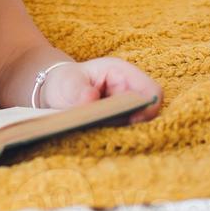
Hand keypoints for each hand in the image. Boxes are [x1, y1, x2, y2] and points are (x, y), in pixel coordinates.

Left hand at [40, 57, 162, 124]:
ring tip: (97, 131)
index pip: (152, 91)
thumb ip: (77, 90)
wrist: (57, 91)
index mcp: (122, 73)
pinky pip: (125, 132)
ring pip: (138, 125)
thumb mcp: (67, 82)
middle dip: (133, 124)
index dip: (148, 107)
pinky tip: (97, 136)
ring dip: (123, 132)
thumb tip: (91, 99)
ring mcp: (126, 108)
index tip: (132, 120)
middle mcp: (129, 91)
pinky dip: (115, 136)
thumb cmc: (65, 82)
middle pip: (148, 112)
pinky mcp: (119, 122)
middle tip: (107, 129)